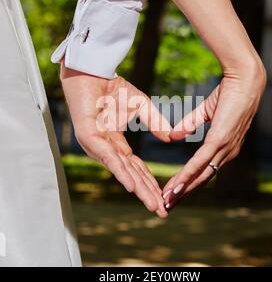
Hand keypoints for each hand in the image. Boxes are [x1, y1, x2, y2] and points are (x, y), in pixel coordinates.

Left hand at [60, 61, 170, 217]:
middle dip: (147, 193)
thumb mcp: (141, 105)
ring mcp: (98, 146)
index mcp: (117, 144)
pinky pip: (109, 158)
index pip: (136, 168)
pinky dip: (121, 173)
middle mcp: (108, 149)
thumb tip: (170, 138)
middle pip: (131, 175)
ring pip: (121, 171)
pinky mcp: (90, 137)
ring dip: (138, 189)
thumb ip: (155, 122)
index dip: (150, 182)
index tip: (164, 196)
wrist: (93, 70)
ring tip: (153, 205)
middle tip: (161, 211)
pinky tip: (133, 187)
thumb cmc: (112, 87)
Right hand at [162, 66, 265, 208]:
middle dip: (183, 193)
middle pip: (202, 179)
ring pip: (200, 174)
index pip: (204, 170)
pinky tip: (177, 185)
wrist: (243, 79)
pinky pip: (200, 161)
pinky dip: (188, 175)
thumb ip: (190, 124)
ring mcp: (224, 148)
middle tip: (167, 204)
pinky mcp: (220, 140)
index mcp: (224, 148)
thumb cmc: (228, 94)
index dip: (187, 182)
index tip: (172, 191)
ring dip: (183, 189)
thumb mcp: (205, 112)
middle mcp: (226, 153)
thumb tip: (175, 136)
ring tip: (167, 200)